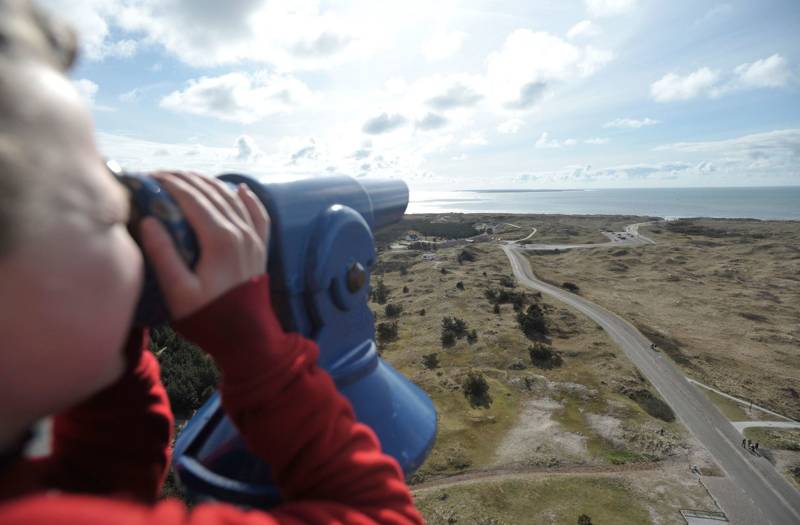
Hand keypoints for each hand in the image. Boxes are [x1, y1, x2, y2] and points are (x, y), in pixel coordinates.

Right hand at [140, 171, 269, 319]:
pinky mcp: (261, 248)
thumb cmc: (207, 317)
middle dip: (184, 180)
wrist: (246, 338)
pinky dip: (249, 199)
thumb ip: (163, 255)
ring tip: (187, 178)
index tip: (148, 177)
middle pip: (211, 193)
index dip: (169, 183)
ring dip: (209, 184)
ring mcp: (254, 239)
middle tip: (160, 176)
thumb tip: (149, 221)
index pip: (191, 198)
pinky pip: (259, 215)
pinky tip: (240, 189)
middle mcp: (240, 232)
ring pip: (232, 199)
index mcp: (219, 239)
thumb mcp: (178, 292)